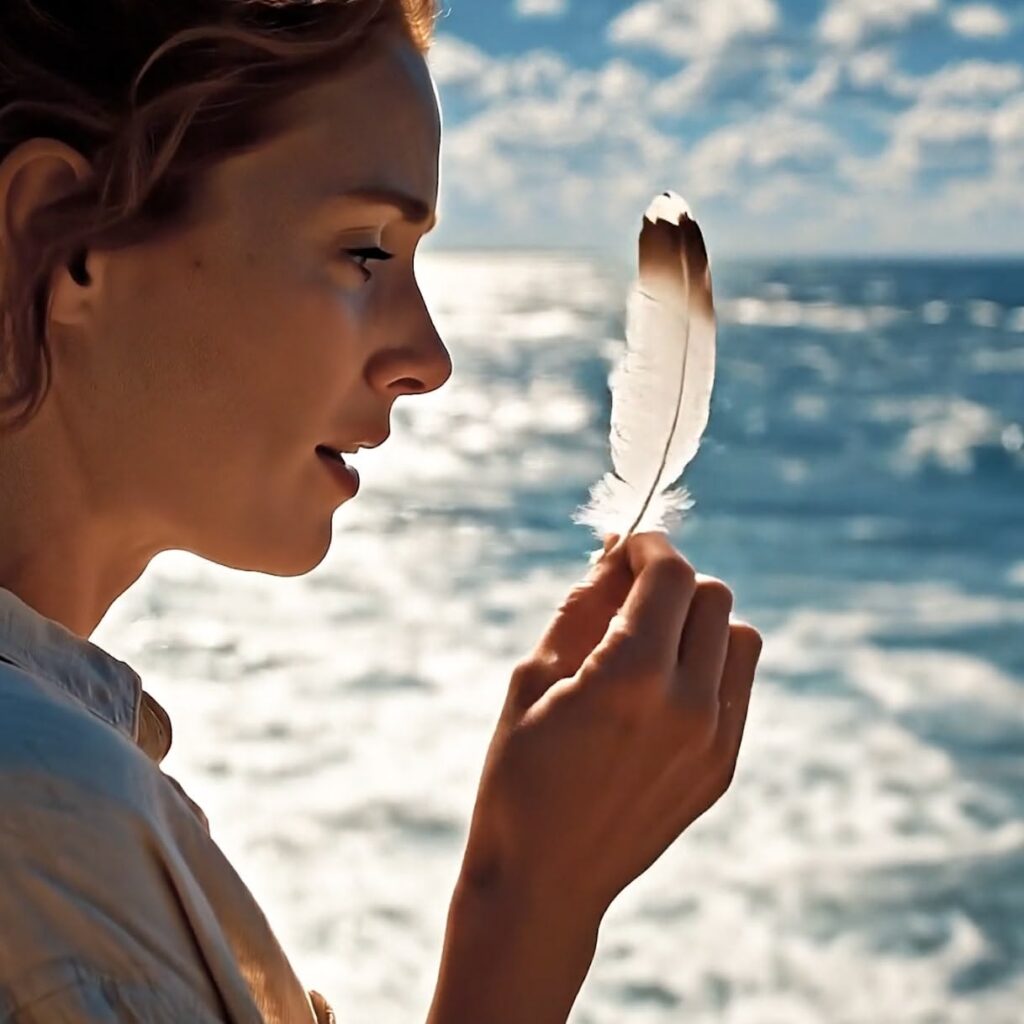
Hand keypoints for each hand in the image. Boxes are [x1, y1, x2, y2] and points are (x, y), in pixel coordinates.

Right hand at [458, 531, 762, 926]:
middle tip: (625, 599)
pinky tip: (660, 688)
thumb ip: (581, 607)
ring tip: (648, 644)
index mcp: (632, 676)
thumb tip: (613, 551)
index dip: (646, 546)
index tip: (623, 550)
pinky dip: (709, 666)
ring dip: (698, 622)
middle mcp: (689, 704)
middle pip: (711, 596)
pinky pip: (738, 687)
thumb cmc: (517, 776)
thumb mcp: (532, 679)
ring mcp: (715, 741)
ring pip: (738, 637)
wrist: (544, 882)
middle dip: (669, 581)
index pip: (670, 573)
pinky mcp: (723, 768)